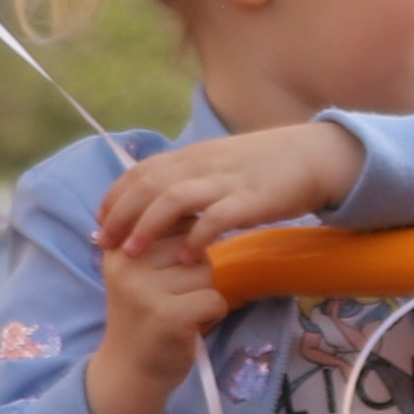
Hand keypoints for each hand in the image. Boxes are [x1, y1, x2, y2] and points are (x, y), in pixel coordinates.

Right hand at [85, 213, 227, 413]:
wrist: (130, 370)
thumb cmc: (144, 314)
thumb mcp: (139, 269)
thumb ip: (160, 235)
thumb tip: (195, 194)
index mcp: (119, 246)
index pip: (173, 216)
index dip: (187, 242)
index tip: (170, 269)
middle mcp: (127, 264)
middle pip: (193, 242)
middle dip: (196, 269)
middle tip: (174, 295)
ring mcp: (145, 290)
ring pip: (207, 270)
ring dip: (204, 292)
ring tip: (179, 310)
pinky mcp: (167, 316)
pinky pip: (214, 299)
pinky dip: (212, 314)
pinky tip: (190, 326)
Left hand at [97, 120, 369, 271]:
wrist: (314, 156)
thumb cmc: (266, 165)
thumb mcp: (220, 163)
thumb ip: (191, 177)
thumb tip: (159, 198)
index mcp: (193, 155)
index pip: (141, 172)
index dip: (115, 197)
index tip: (99, 223)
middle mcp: (203, 164)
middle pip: (148, 186)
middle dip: (120, 215)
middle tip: (102, 244)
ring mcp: (226, 181)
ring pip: (174, 199)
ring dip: (147, 227)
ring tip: (132, 254)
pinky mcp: (251, 200)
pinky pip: (217, 218)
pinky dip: (196, 238)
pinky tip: (184, 258)